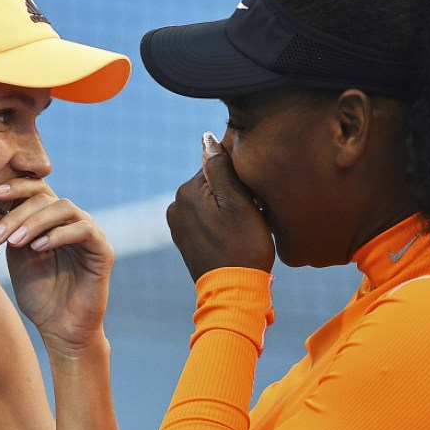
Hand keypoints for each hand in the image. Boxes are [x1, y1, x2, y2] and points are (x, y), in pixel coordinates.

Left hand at [0, 178, 111, 351]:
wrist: (60, 329)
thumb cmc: (39, 297)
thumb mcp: (18, 258)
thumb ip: (13, 230)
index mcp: (52, 221)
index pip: (35, 190)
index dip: (13, 188)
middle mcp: (72, 222)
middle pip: (46, 197)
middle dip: (17, 213)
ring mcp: (90, 234)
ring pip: (64, 208)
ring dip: (35, 222)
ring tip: (15, 242)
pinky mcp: (103, 250)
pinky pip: (84, 230)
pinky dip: (58, 234)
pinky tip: (38, 247)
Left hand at [167, 132, 274, 281]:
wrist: (233, 291)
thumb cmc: (243, 246)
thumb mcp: (239, 202)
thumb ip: (221, 167)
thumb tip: (207, 138)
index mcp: (187, 191)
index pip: (218, 165)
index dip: (241, 177)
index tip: (253, 197)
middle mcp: (176, 205)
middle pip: (214, 184)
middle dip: (234, 192)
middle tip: (252, 213)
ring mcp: (178, 224)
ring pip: (212, 202)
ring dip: (230, 208)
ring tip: (244, 227)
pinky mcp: (185, 240)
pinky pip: (208, 219)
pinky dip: (222, 222)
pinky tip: (234, 236)